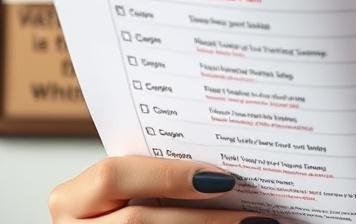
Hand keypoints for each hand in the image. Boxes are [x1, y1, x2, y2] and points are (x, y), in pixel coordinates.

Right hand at [48, 155, 280, 223]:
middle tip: (253, 216)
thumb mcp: (124, 189)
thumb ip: (155, 176)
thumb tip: (221, 169)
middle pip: (138, 222)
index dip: (169, 176)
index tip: (222, 179)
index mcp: (71, 199)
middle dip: (202, 219)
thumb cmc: (116, 206)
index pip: (114, 177)